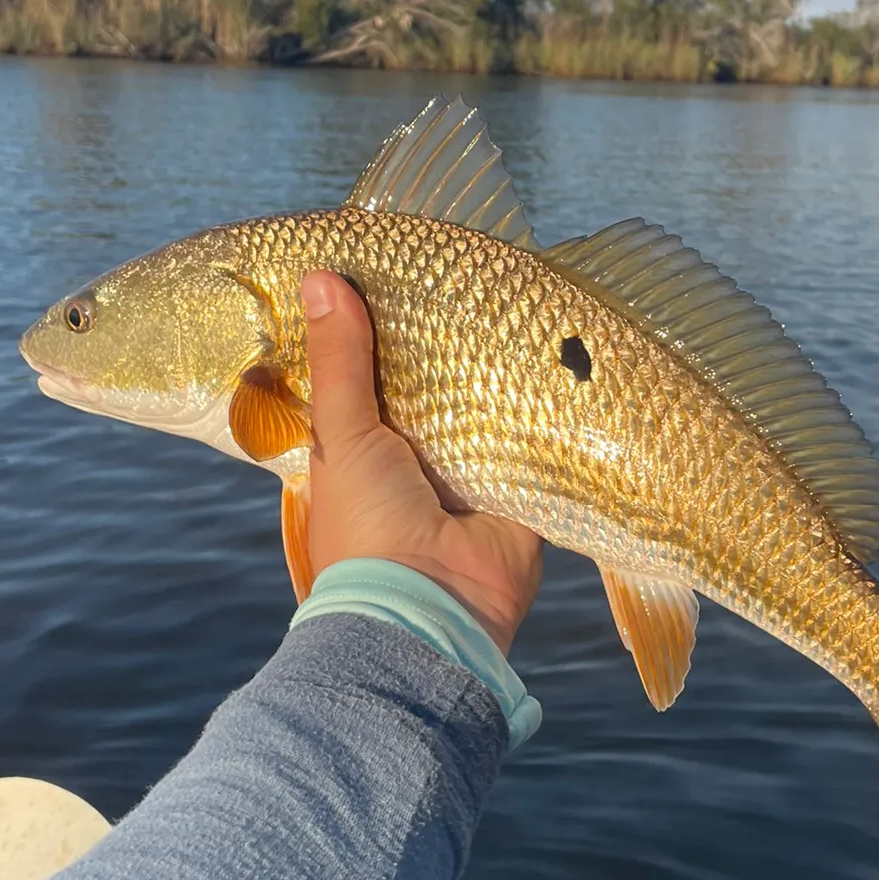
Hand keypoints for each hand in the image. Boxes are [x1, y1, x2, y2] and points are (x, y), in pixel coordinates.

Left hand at [300, 271, 543, 653]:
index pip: (371, 372)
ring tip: (517, 294)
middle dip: (448, 340)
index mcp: (362, 445)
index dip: (380, 327)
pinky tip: (560, 347)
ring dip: (499, 366)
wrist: (434, 610)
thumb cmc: (367, 526)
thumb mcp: (343, 434)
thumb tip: (319, 277)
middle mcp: (415, 453)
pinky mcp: (521, 485)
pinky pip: (536, 433)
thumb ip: (339, 360)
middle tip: (468, 269)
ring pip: (485, 402)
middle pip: (433, 382)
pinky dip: (545, 402)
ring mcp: (469, 470)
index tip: (396, 270)